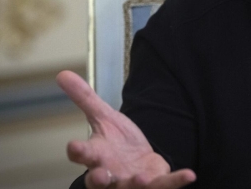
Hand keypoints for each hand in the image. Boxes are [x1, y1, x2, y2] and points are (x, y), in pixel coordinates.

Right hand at [56, 70, 195, 188]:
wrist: (138, 160)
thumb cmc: (115, 143)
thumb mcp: (103, 117)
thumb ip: (84, 98)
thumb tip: (62, 74)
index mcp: (96, 155)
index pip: (82, 155)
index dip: (77, 152)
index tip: (73, 146)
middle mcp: (110, 174)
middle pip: (100, 180)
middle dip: (99, 179)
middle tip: (101, 176)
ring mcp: (132, 183)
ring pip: (130, 188)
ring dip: (136, 184)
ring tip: (141, 179)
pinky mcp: (155, 184)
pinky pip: (165, 185)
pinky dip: (176, 181)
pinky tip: (189, 175)